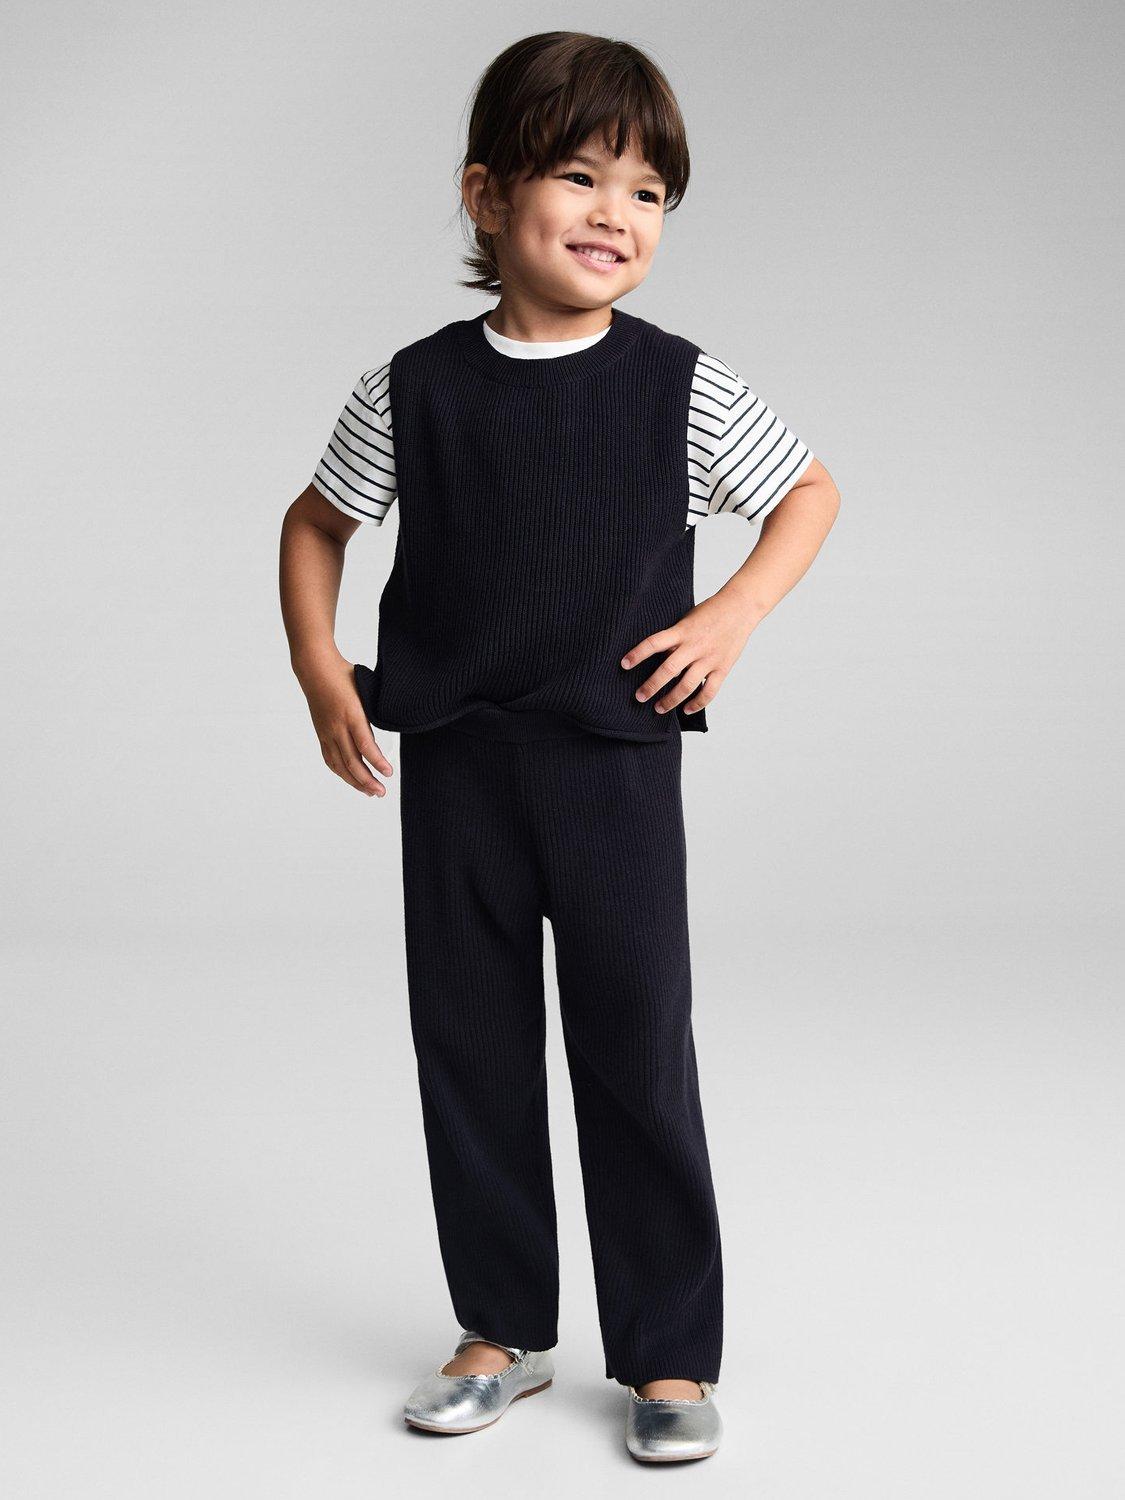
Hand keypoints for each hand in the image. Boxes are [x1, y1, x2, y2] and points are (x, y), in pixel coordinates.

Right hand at [296, 650, 393, 795]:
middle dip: (368, 781)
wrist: (316, 670)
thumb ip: (373, 714)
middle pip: (352, 762)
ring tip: (370, 792)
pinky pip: (330, 759)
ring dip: (355, 782)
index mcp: (352, 714)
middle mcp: (337, 727)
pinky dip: (341, 772)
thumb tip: (387, 732)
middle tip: (382, 792)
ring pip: (340, 765)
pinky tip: (351, 780)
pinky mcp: (321, 735)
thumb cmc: (344, 677)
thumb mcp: (365, 691)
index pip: (365, 745)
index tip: (389, 773)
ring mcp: (327, 732)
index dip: (377, 762)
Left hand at [619, 594, 755, 717]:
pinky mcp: (723, 668)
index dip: (637, 654)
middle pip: (668, 670)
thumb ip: (674, 638)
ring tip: (659, 708)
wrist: (741, 607)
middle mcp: (694, 646)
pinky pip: (709, 691)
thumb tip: (657, 657)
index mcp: (682, 631)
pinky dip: (697, 703)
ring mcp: (709, 658)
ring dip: (671, 700)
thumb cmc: (711, 611)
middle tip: (639, 697)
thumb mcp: (687, 619)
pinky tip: (686, 709)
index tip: (624, 664)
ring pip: (687, 685)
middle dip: (651, 686)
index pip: (654, 643)